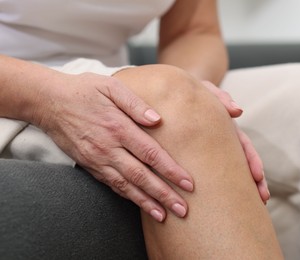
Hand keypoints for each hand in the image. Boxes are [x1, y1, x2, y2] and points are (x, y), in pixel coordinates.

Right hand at [34, 72, 193, 221]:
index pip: (151, 154)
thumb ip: (135, 103)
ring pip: (126, 186)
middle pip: (141, 176)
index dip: (171, 171)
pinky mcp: (89, 165)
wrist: (48, 102)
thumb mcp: (111, 86)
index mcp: (118, 127)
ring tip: (164, 215)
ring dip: (146, 202)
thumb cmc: (84, 90)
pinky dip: (127, 196)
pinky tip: (140, 204)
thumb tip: (157, 120)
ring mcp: (97, 159)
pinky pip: (112, 184)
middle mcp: (108, 148)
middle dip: (164, 195)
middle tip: (183, 209)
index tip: (189, 184)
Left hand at [202, 81, 269, 202]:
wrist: (175, 95)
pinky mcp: (199, 154)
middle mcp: (223, 141)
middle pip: (243, 162)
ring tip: (255, 203)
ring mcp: (213, 148)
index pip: (243, 147)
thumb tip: (238, 112)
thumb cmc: (192, 93)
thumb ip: (221, 97)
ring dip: (243, 186)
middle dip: (255, 180)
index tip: (258, 178)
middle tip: (262, 198)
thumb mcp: (206, 91)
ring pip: (230, 169)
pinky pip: (212, 171)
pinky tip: (223, 201)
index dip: (252, 162)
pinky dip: (222, 185)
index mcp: (226, 128)